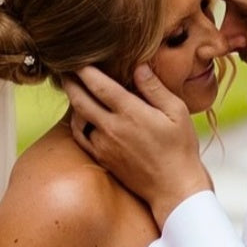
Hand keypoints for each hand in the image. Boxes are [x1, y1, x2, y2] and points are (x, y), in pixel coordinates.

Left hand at [62, 65, 211, 226]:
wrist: (174, 188)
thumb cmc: (180, 148)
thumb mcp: (176, 112)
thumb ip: (155, 88)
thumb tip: (139, 67)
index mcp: (131, 113)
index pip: (100, 85)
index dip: (86, 70)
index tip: (79, 58)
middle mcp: (112, 128)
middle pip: (80, 100)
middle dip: (71, 82)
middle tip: (65, 70)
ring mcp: (104, 145)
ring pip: (78, 119)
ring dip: (74, 102)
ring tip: (74, 90)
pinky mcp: (102, 158)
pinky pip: (81, 137)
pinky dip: (77, 124)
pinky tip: (81, 117)